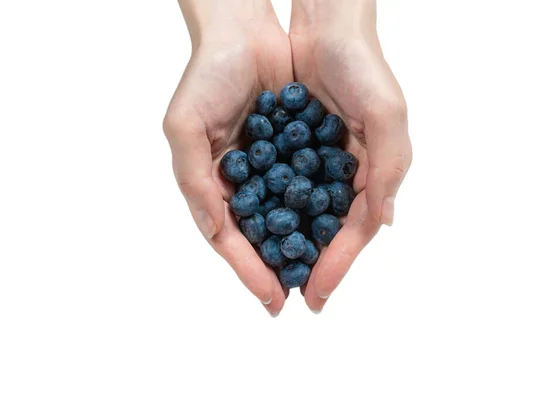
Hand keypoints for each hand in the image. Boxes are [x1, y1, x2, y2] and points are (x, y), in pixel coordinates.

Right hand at [163, 0, 293, 315]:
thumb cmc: (206, 76)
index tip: (272, 300)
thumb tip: (214, 232)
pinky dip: (322, 208)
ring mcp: (272, 168)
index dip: (250, 270)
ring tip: (323, 276)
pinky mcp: (299, 150)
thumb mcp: (185, 127)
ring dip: (305, 246)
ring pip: (290, 217)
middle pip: (264, 236)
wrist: (245, 31)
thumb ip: (195, 181)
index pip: (231, 238)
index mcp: (213, 184)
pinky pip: (312, 185)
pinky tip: (338, 229)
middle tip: (303, 299)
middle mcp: (243, 182)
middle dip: (281, 267)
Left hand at [290, 0, 411, 311]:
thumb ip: (386, 170)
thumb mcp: (386, 116)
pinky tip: (253, 232)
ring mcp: (316, 163)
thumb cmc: (363, 67)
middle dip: (310, 264)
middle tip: (290, 298)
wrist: (326, 26)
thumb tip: (382, 224)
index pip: (353, 230)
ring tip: (270, 276)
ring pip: (300, 216)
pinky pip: (278, 188)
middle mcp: (345, 174)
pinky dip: (268, 211)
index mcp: (372, 172)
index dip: (337, 264)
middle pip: (325, 231)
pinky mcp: (290, 147)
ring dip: (287, 246)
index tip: (317, 296)